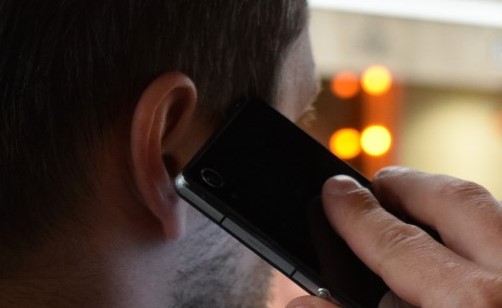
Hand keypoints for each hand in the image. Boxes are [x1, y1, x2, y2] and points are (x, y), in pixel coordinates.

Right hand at [287, 167, 501, 307]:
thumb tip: (303, 302)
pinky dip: (482, 232)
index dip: (357, 214)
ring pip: (494, 212)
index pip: (397, 241)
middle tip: (379, 183)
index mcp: (470, 304)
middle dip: (411, 184)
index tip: (335, 191)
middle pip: (460, 201)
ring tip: (414, 207)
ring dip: (450, 204)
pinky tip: (459, 248)